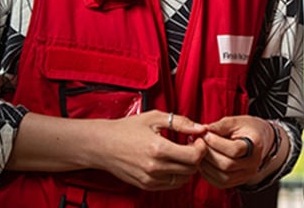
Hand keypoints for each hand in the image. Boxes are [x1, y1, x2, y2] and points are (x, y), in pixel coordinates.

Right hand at [89, 110, 207, 190]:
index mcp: (158, 148)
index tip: (198, 140)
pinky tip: (171, 162)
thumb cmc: (126, 129)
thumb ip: (180, 122)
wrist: (102, 145)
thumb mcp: (154, 118)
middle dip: (196, 157)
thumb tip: (200, 128)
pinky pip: (171, 184)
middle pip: (191, 169)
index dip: (201, 148)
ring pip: (183, 179)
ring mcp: (150, 179)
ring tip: (181, 154)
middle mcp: (155, 167)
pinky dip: (177, 175)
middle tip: (191, 145)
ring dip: (188, 167)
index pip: (194, 156)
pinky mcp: (146, 185)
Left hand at [198, 115, 278, 187]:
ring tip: (199, 153)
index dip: (216, 142)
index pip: (235, 149)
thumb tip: (204, 130)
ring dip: (206, 166)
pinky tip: (203, 163)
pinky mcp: (238, 181)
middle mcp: (253, 163)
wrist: (259, 139)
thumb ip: (221, 125)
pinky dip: (208, 175)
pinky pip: (221, 184)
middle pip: (227, 165)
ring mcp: (246, 175)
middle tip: (198, 143)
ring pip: (223, 178)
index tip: (205, 134)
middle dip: (208, 154)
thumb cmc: (247, 129)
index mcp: (255, 145)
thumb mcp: (236, 121)